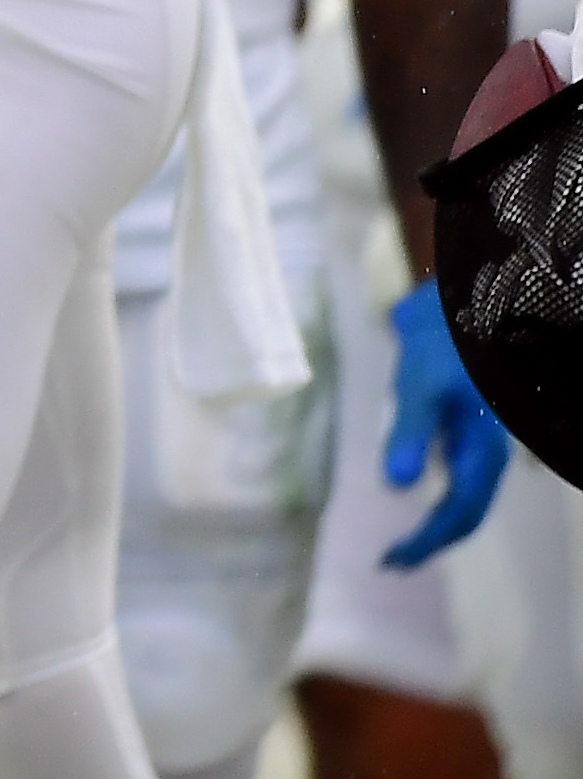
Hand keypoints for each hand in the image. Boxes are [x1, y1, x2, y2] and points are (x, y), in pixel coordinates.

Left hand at [383, 277, 512, 567]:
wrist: (456, 316)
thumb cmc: (440, 350)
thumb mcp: (419, 387)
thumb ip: (411, 433)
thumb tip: (397, 484)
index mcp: (482, 452)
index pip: (458, 513)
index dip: (428, 541)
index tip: (393, 559)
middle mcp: (488, 458)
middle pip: (466, 515)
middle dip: (431, 542)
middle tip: (392, 562)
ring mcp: (481, 450)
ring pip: (466, 502)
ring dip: (436, 526)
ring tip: (400, 544)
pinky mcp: (468, 439)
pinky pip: (460, 484)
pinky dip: (439, 503)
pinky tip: (415, 502)